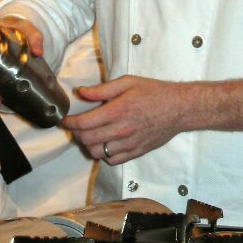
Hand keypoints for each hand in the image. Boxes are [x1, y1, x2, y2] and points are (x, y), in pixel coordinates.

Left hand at [62, 76, 184, 164]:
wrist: (179, 108)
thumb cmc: (153, 92)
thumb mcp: (127, 82)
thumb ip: (102, 89)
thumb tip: (81, 92)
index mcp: (117, 110)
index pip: (84, 123)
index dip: (69, 122)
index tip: (64, 120)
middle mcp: (121, 130)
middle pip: (87, 140)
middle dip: (76, 133)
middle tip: (75, 126)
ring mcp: (129, 144)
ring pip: (97, 153)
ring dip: (88, 145)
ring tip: (90, 134)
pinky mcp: (136, 152)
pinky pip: (112, 160)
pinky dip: (104, 153)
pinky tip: (106, 142)